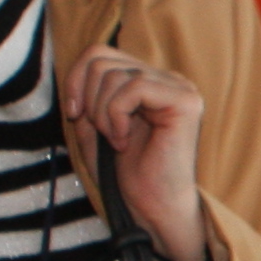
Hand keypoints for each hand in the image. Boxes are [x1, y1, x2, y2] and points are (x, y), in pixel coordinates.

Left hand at [64, 44, 209, 260]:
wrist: (150, 207)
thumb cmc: (124, 173)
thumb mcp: (93, 126)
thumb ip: (87, 94)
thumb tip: (77, 71)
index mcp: (148, 81)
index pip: (100, 53)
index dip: (75, 80)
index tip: (74, 115)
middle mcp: (166, 79)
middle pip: (101, 58)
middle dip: (86, 97)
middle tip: (99, 132)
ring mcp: (179, 88)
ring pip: (115, 73)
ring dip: (102, 112)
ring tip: (116, 140)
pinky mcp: (185, 101)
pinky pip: (134, 87)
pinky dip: (117, 115)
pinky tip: (124, 140)